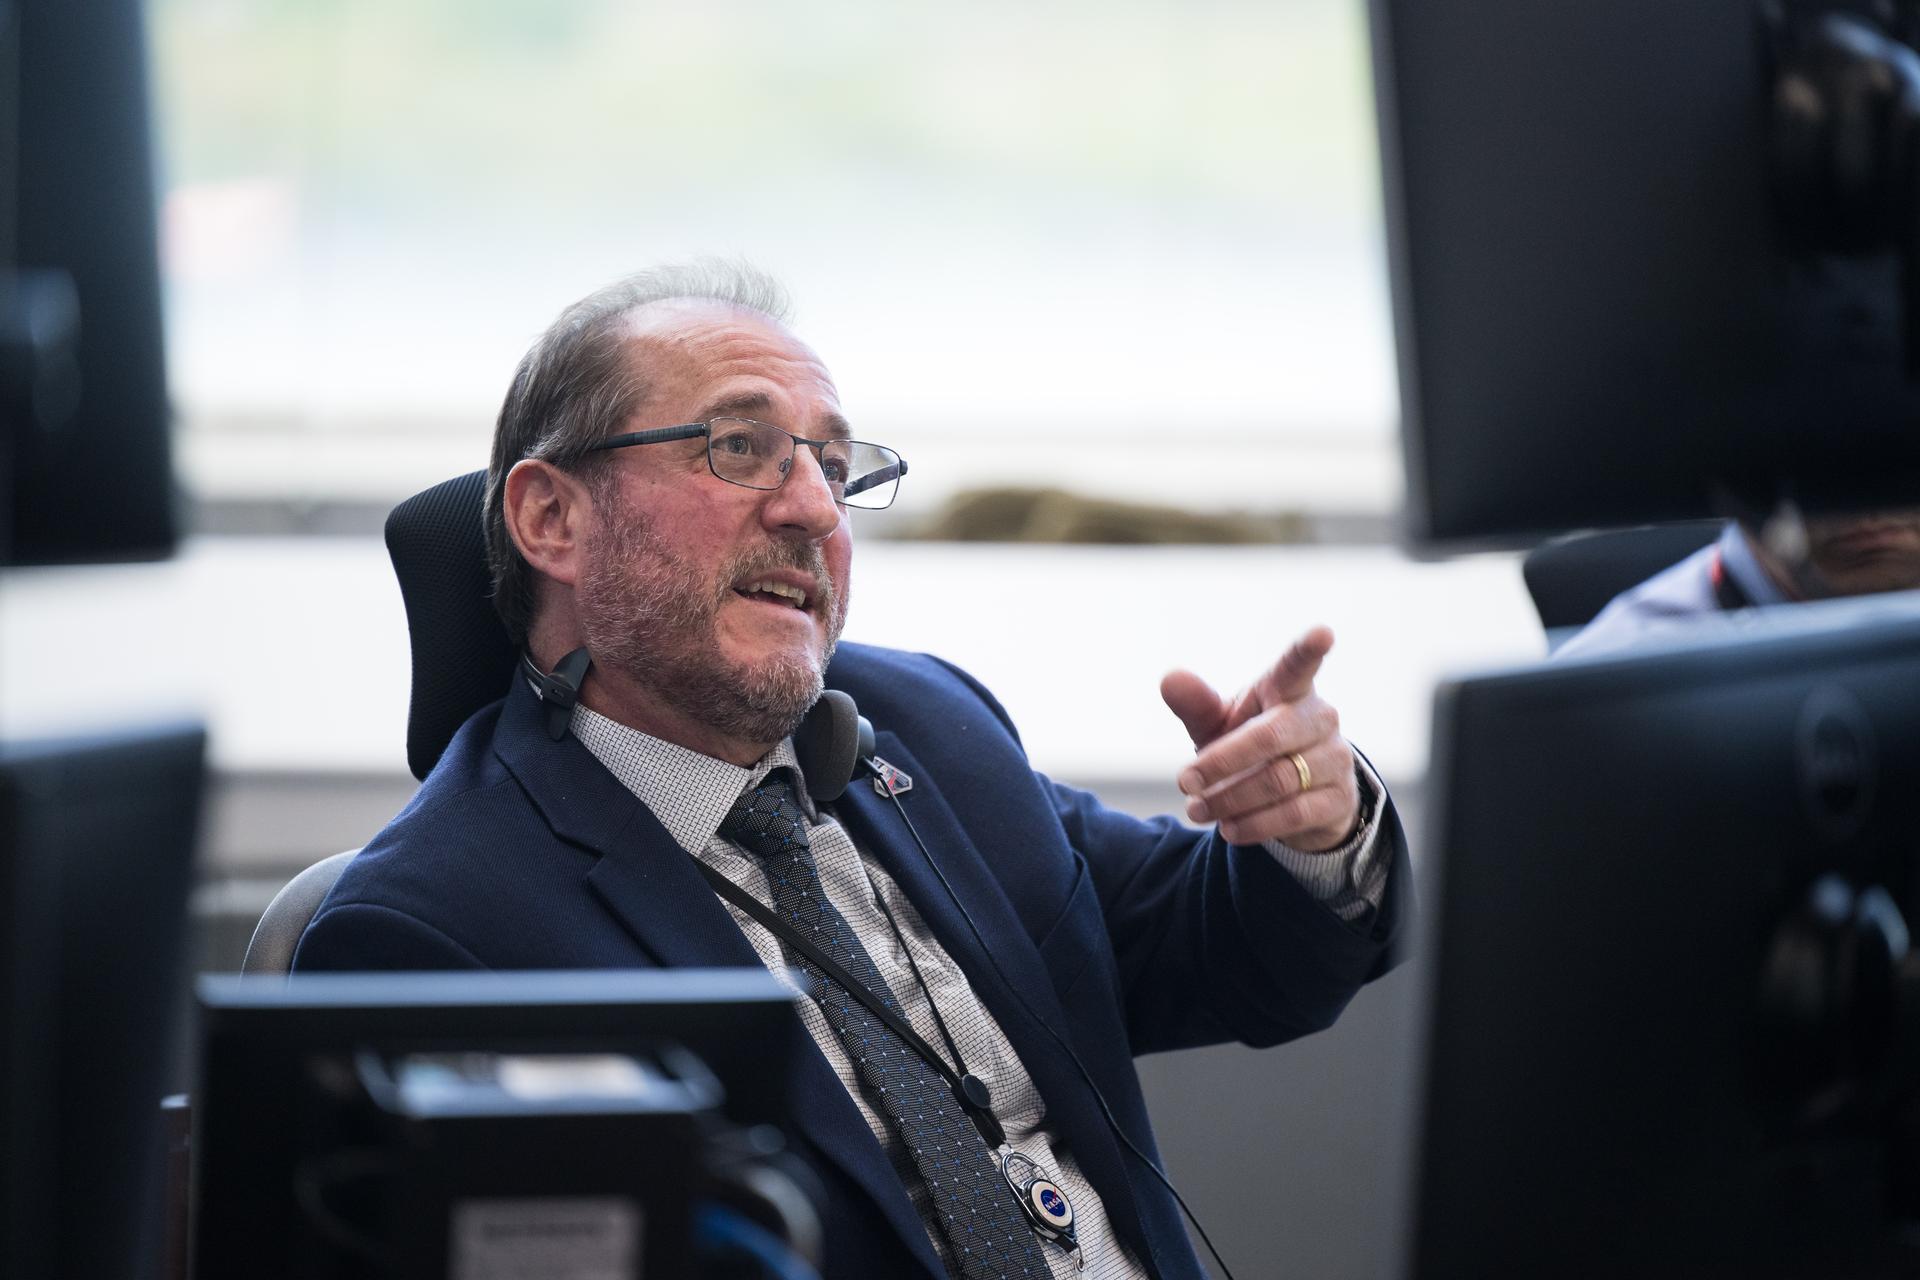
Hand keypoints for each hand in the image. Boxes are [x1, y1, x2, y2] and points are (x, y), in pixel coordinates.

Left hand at [1160, 626, 1360, 852]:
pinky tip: (1229, 829)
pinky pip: (1294, 813)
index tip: (1322, 633)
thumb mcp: (1220, 724)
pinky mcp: (1339, 798)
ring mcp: (1335, 758)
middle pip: (1270, 737)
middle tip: (1184, 781)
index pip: (1299, 666)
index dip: (1309, 649)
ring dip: (1230, 799)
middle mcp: (1319, 718)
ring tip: (1197, 810)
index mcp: (1288, 689)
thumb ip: (1196, 704)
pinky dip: (1254, 824)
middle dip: (1221, 762)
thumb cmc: (1249, 745)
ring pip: (1279, 780)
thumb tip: (1169, 679)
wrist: (1295, 797)